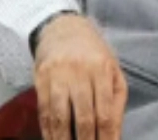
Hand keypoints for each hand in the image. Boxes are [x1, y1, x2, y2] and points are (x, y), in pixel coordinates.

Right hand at [33, 14, 126, 139]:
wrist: (63, 30)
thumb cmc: (93, 53)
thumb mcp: (113, 69)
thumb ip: (117, 98)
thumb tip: (115, 130)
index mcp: (102, 69)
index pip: (106, 111)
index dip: (107, 135)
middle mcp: (80, 73)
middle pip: (84, 117)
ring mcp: (58, 78)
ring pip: (61, 118)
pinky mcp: (40, 81)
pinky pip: (45, 112)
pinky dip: (49, 131)